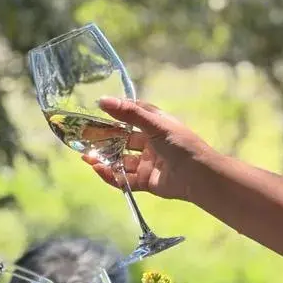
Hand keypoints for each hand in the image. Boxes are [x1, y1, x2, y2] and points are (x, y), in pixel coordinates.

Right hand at [82, 97, 213, 201]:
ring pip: (121, 161)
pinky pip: (124, 179)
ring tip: (86, 156)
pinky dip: (110, 175)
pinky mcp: (145, 181)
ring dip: (104, 159)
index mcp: (156, 125)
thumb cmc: (181, 144)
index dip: (116, 113)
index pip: (132, 115)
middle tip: (84, 137)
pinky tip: (98, 169)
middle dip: (104, 139)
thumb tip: (102, 100)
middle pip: (122, 140)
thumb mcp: (154, 124)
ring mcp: (147, 163)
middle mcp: (151, 143)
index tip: (97, 110)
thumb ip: (128, 113)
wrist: (198, 176)